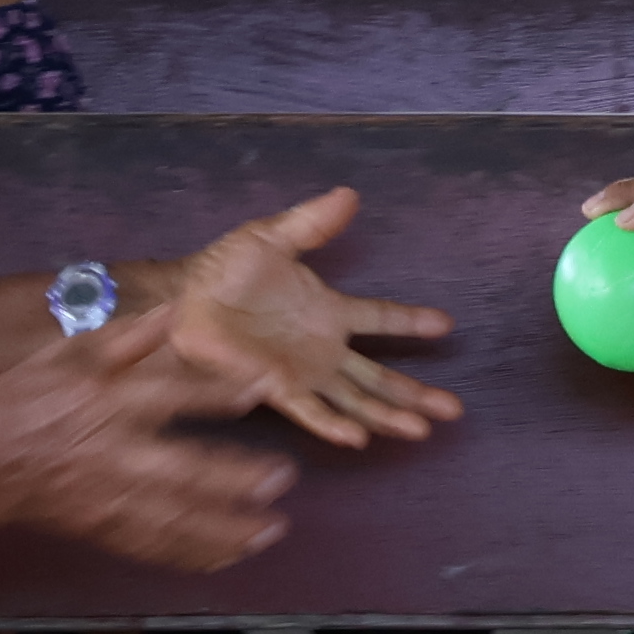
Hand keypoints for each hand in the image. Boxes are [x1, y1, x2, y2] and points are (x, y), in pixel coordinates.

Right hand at [0, 305, 302, 568]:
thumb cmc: (27, 397)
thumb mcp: (70, 352)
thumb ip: (128, 336)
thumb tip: (176, 308)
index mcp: (108, 401)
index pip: (172, 395)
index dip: (218, 391)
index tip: (262, 386)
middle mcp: (115, 453)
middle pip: (183, 469)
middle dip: (234, 477)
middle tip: (282, 477)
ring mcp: (111, 498)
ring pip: (176, 519)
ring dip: (226, 528)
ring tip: (271, 530)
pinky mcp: (105, 529)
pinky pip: (155, 547)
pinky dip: (194, 555)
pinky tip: (231, 557)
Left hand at [148, 186, 463, 446]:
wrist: (181, 297)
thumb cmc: (223, 270)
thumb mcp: (271, 237)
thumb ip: (312, 222)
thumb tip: (349, 193)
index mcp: (327, 311)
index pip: (380, 318)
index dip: (412, 321)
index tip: (447, 324)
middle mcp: (323, 349)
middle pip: (380, 377)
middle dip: (417, 394)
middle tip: (453, 409)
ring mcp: (303, 372)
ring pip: (356, 401)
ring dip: (388, 417)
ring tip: (421, 430)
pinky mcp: (275, 388)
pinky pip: (311, 410)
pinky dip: (334, 425)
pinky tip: (360, 439)